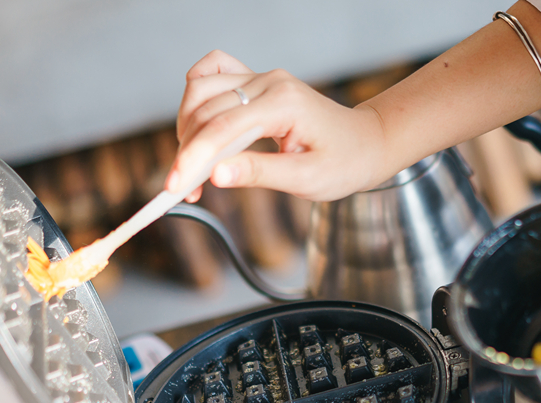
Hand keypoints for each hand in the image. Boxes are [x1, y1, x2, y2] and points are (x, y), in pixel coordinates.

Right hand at [167, 50, 387, 201]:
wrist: (366, 145)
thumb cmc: (344, 163)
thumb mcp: (306, 179)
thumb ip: (260, 175)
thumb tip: (216, 176)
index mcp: (284, 104)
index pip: (223, 128)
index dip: (193, 159)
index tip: (174, 186)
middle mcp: (269, 82)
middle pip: (205, 109)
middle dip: (187, 150)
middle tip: (185, 189)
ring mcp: (262, 79)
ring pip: (200, 90)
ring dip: (188, 128)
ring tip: (196, 167)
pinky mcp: (257, 83)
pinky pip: (213, 75)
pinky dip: (196, 98)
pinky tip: (199, 126)